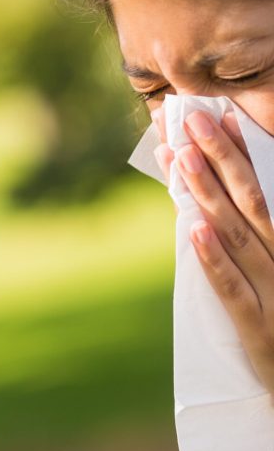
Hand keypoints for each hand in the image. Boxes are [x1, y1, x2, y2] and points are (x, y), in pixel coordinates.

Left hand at [152, 107, 273, 395]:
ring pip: (241, 239)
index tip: (219, 117)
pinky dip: (214, 260)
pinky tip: (194, 230)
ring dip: (209, 196)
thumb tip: (207, 201)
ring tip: (186, 157)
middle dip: (221, 159)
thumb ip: (249, 238)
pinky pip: (235, 293)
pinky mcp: (261, 333)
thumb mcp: (271, 274)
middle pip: (252, 204)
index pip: (265, 190)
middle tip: (193, 120)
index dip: (242, 153)